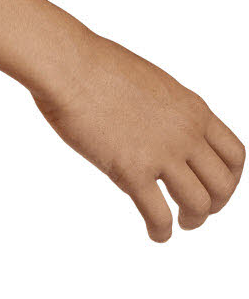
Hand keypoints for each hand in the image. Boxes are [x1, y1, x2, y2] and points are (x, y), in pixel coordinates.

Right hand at [33, 35, 244, 240]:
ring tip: (179, 224)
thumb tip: (155, 122)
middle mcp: (185, 133)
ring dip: (193, 220)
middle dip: (215, 204)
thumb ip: (163, 107)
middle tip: (195, 210)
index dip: (229, 177)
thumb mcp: (148, 81)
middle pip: (222, 184)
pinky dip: (162, 231)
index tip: (214, 185)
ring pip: (198, 203)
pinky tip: (156, 234)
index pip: (233, 154)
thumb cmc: (92, 64)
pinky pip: (158, 213)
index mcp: (191, 108)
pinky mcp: (130, 170)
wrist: (66, 64)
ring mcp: (160, 153)